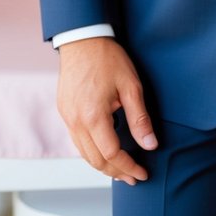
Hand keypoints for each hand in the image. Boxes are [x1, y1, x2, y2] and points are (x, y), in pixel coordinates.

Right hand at [57, 37, 157, 185]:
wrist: (82, 38)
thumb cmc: (107, 58)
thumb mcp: (130, 85)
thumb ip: (139, 118)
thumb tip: (150, 145)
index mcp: (93, 117)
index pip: (112, 155)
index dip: (129, 167)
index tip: (142, 173)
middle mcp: (76, 122)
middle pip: (95, 160)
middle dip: (116, 172)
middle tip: (133, 177)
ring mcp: (67, 117)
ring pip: (84, 154)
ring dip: (103, 165)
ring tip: (121, 169)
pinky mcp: (64, 111)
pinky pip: (77, 141)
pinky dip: (92, 151)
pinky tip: (104, 150)